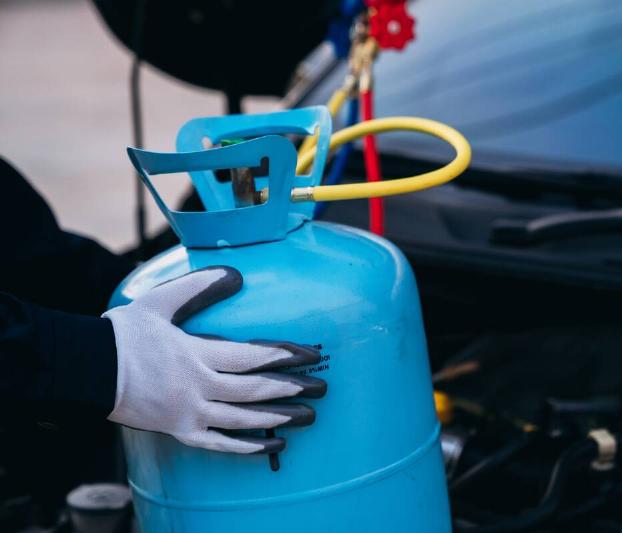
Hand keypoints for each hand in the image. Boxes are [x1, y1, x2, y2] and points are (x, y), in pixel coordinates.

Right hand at [102, 266, 325, 453]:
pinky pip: (219, 445)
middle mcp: (198, 388)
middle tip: (322, 388)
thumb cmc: (124, 334)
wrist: (86, 370)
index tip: (312, 355)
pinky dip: (247, 448)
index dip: (285, 357)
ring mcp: (189, 414)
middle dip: (292, 389)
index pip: (253, 357)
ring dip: (279, 419)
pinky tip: (271, 446)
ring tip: (308, 416)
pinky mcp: (179, 431)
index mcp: (197, 355)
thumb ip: (199, 287)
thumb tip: (236, 274)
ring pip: (243, 421)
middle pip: (255, 392)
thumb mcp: (161, 301)